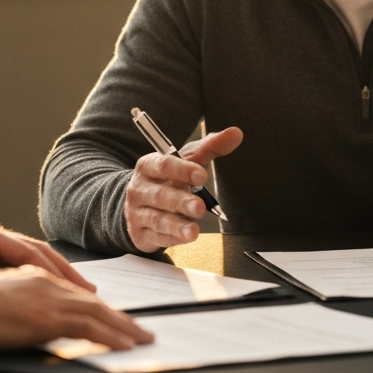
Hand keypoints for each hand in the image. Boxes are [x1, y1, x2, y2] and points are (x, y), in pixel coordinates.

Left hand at [0, 219, 94, 289]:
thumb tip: (11, 292)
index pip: (29, 253)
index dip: (55, 272)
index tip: (77, 289)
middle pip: (38, 252)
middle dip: (65, 271)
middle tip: (90, 291)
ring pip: (32, 256)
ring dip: (56, 272)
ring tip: (81, 290)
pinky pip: (20, 262)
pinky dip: (39, 274)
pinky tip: (52, 288)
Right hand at [0, 265, 153, 351]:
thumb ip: (22, 308)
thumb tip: (35, 324)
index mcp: (33, 277)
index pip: (75, 294)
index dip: (99, 308)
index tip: (116, 319)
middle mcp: (45, 282)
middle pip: (91, 301)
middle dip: (119, 317)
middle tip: (140, 331)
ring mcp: (47, 298)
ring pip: (96, 312)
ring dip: (123, 327)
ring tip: (142, 340)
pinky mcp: (45, 316)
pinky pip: (87, 326)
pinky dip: (110, 335)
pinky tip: (125, 346)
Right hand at [124, 126, 242, 252]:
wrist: (137, 204)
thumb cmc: (167, 178)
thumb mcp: (186, 160)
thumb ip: (210, 147)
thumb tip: (235, 134)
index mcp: (149, 165)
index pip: (163, 165)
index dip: (182, 170)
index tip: (201, 175)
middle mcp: (139, 188)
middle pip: (160, 195)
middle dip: (181, 201)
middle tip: (200, 206)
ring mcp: (137, 212)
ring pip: (157, 219)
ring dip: (177, 225)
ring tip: (194, 230)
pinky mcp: (140, 233)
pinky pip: (158, 237)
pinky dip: (173, 238)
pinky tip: (186, 237)